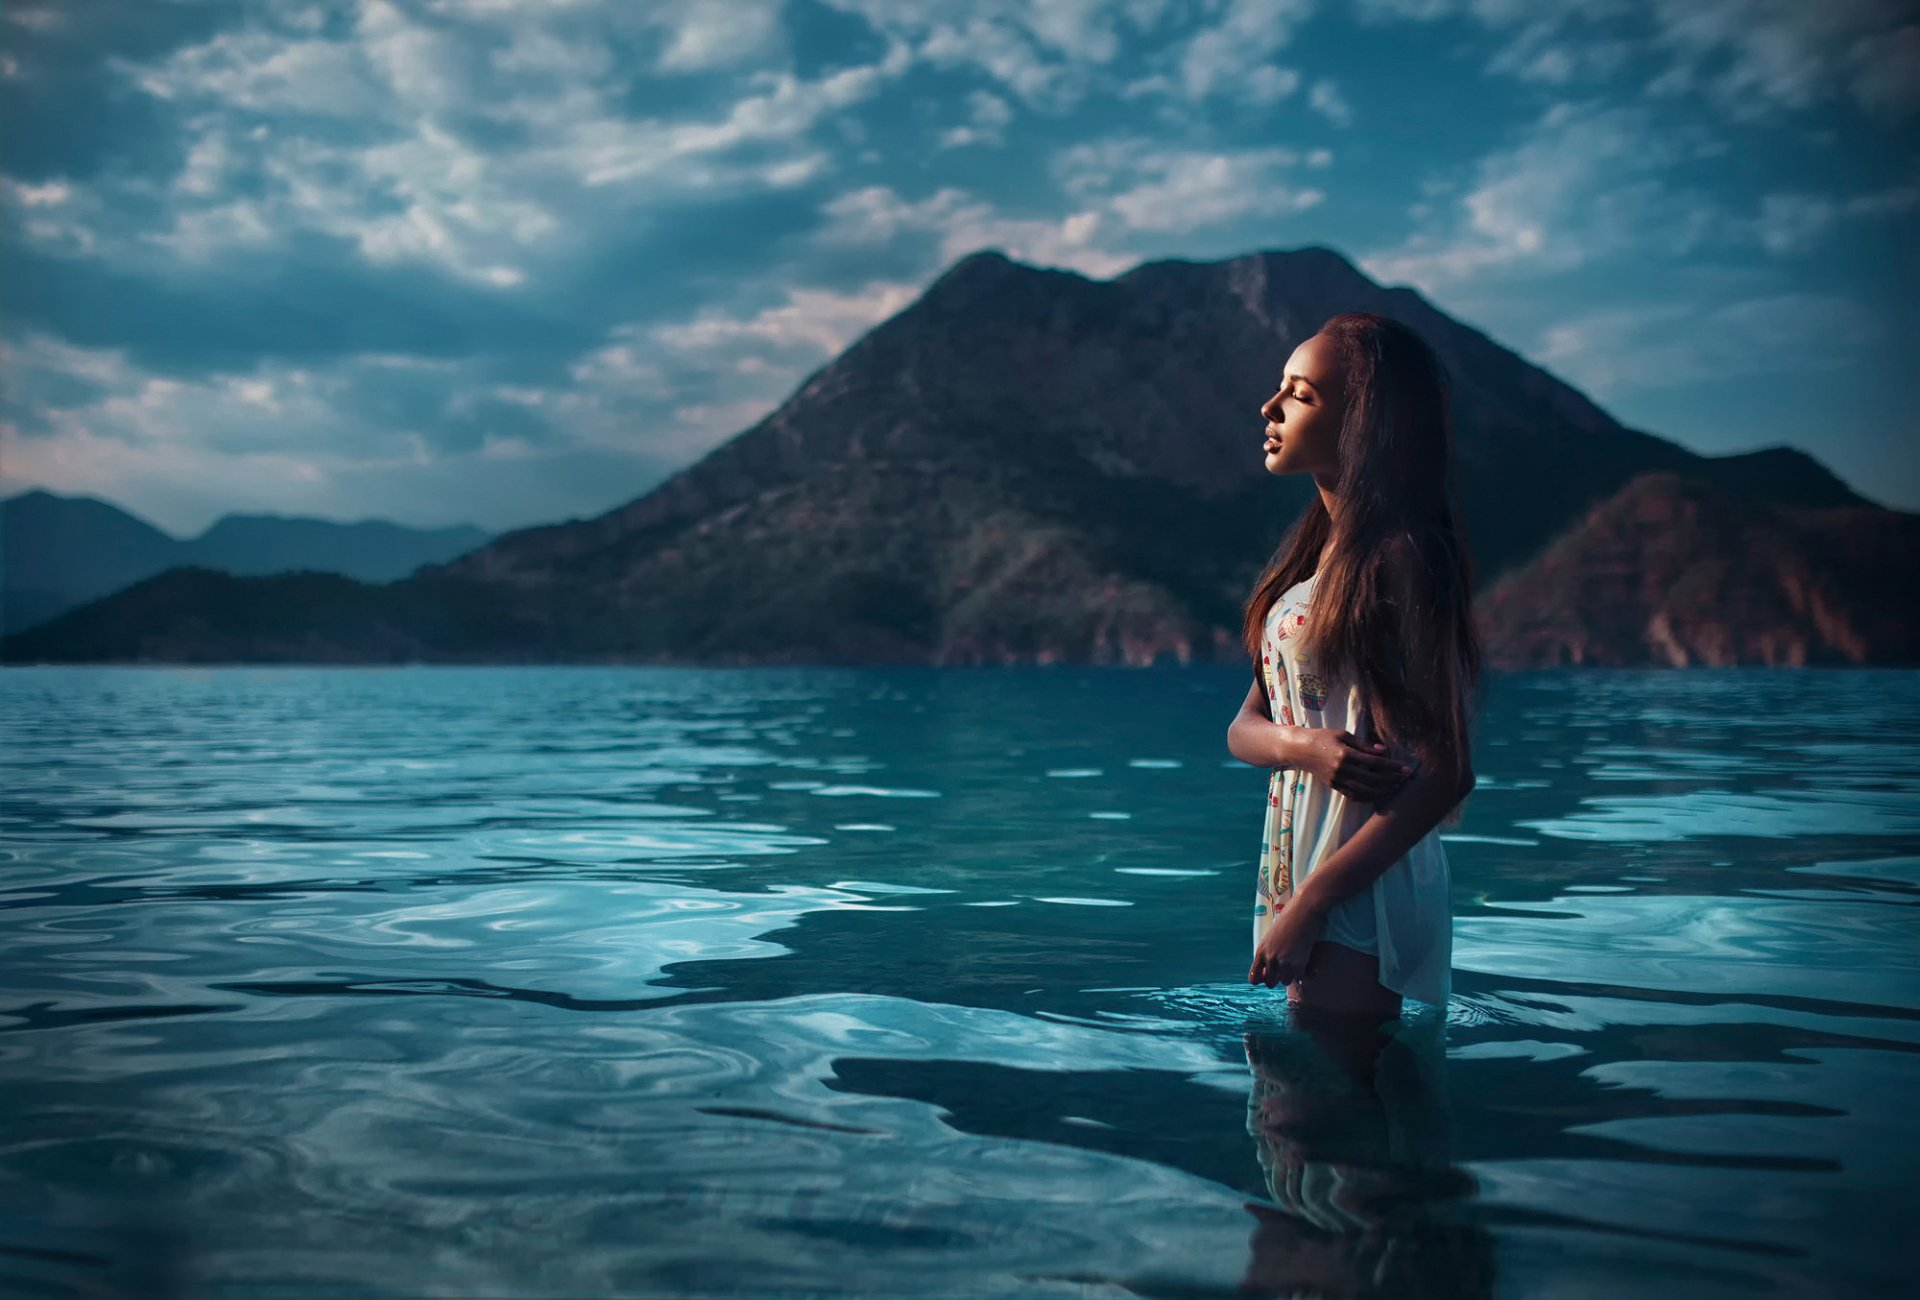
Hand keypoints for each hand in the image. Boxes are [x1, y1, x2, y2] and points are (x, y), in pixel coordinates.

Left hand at [1249, 892, 1325, 988]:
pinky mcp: (1298, 963)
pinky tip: (1309, 968)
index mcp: (1261, 951)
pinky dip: (1305, 974)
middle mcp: (1270, 958)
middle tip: (1287, 970)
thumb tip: (1270, 969)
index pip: (1253, 978)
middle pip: (1270, 983)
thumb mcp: (1271, 936)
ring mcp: (1283, 961)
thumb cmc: (1289, 919)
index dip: (1262, 979)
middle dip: (1278, 979)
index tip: (1271, 974)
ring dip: (1292, 976)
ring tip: (1298, 966)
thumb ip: (1269, 952)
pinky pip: (1300, 978)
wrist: (1303, 910)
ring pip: (1285, 981)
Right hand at [1296, 728, 1415, 801]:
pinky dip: (1366, 797)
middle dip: (1391, 780)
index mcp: (1345, 754)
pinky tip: (1376, 795)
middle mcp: (1342, 769)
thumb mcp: (1343, 734)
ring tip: (1393, 787)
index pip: (1375, 762)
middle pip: (1372, 778)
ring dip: (1381, 790)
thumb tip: (1383, 751)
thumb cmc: (1322, 737)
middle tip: (1403, 779)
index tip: (1406, 768)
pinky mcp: (1333, 785)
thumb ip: (1363, 744)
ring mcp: (1337, 779)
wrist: (1299, 749)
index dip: (1392, 766)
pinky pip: (1353, 795)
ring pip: (1364, 789)